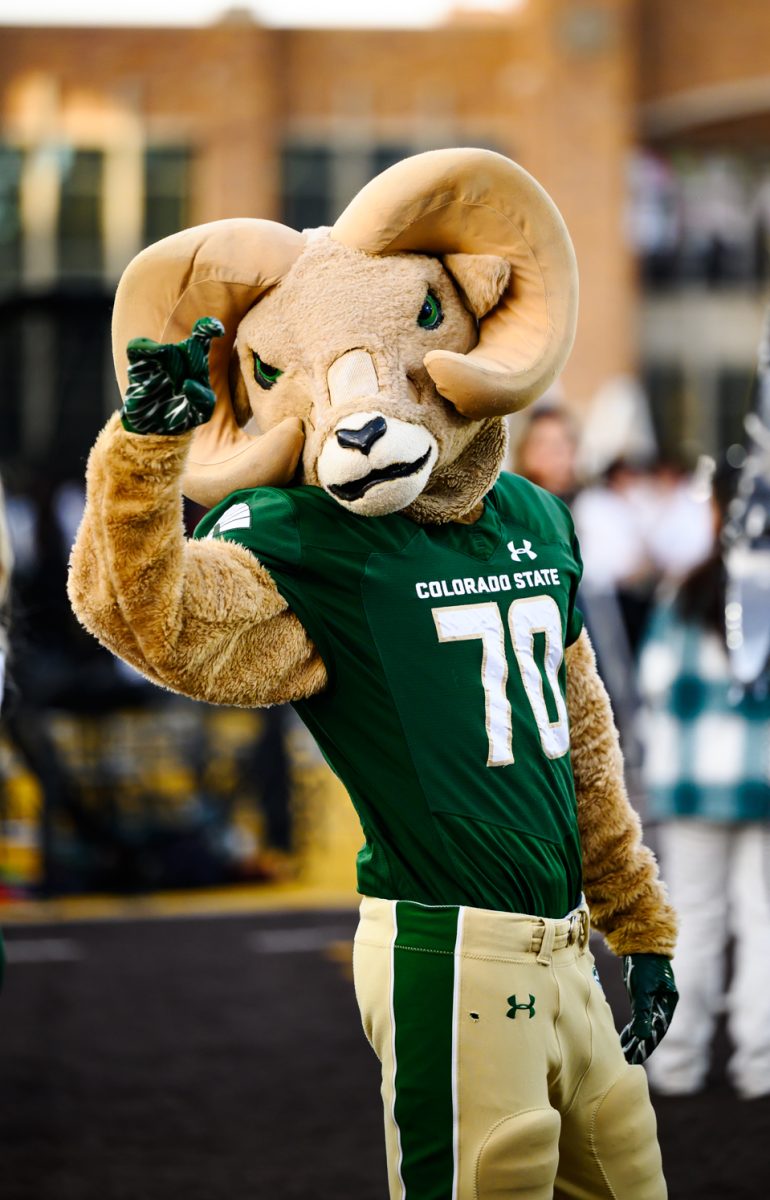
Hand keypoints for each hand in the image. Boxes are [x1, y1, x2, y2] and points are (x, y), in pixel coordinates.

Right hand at [121, 316, 224, 434]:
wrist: (152, 426)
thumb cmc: (180, 414)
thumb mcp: (199, 413)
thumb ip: (203, 400)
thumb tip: (188, 383)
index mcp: (195, 363)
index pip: (202, 337)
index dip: (208, 327)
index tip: (218, 330)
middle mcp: (176, 355)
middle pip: (190, 345)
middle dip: (195, 365)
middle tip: (188, 386)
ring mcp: (156, 357)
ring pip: (168, 350)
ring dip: (175, 372)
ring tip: (176, 389)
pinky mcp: (137, 363)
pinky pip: (138, 347)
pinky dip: (146, 352)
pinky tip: (152, 371)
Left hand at [620, 953, 677, 1064]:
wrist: (641, 944)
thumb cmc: (645, 966)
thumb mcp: (644, 989)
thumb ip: (644, 1013)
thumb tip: (643, 1036)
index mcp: (667, 1004)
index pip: (657, 1030)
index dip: (647, 1045)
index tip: (637, 1058)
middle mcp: (662, 1005)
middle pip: (652, 1030)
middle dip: (641, 1046)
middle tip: (628, 1061)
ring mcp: (652, 1001)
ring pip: (644, 1025)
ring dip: (635, 1039)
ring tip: (624, 1053)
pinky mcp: (642, 997)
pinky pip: (638, 1018)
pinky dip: (632, 1028)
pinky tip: (625, 1038)